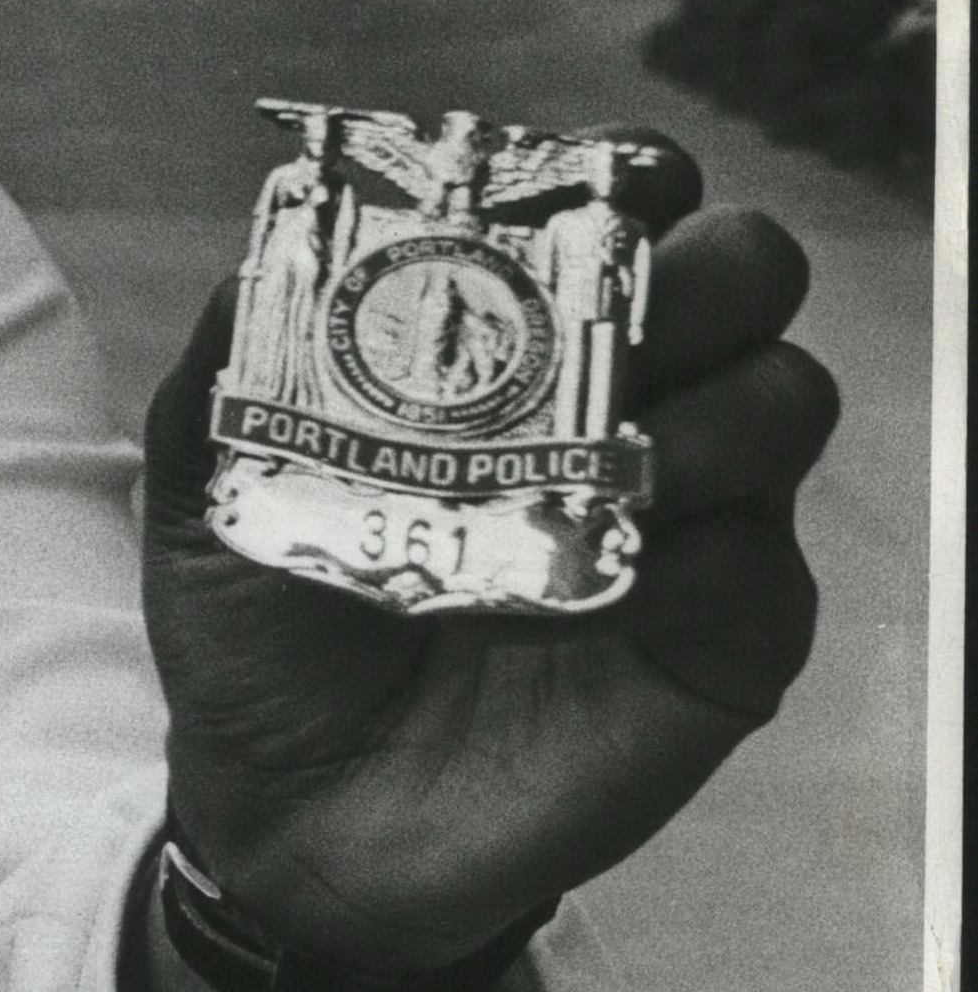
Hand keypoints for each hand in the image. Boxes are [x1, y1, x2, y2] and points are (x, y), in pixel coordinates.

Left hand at [142, 135, 838, 973]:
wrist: (294, 815)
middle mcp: (621, 401)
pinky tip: (612, 594)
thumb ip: (234, 355)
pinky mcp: (720, 642)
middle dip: (702, 267)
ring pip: (784, 397)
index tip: (573, 194)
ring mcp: (689, 516)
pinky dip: (705, 563)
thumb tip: (276, 239)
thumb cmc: (262, 621)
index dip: (611, 176)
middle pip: (739, 269)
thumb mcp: (207, 479)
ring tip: (622, 466)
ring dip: (717, 410)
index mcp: (509, 337)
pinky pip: (769, 571)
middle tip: (625, 320)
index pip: (605, 204)